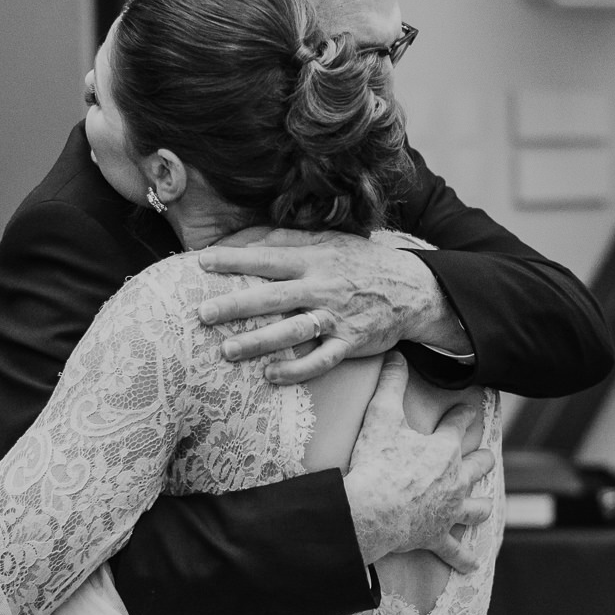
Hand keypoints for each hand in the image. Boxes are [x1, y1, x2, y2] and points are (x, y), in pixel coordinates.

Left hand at [195, 231, 467, 384]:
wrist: (413, 288)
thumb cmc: (362, 262)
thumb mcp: (330, 241)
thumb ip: (290, 240)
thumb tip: (245, 239)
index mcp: (314, 258)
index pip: (267, 258)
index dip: (234, 259)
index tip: (201, 262)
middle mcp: (322, 286)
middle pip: (273, 296)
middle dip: (237, 305)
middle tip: (203, 314)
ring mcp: (337, 316)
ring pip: (293, 331)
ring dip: (259, 341)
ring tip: (228, 351)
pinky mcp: (351, 342)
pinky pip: (321, 359)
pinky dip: (296, 368)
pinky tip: (271, 375)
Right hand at [342, 353, 494, 570]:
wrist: (372, 511)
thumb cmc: (377, 464)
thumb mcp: (381, 417)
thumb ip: (390, 384)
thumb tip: (395, 355)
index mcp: (444, 450)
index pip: (459, 424)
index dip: (463, 414)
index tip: (468, 407)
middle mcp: (456, 480)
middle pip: (477, 466)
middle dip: (481, 459)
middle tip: (484, 455)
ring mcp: (450, 511)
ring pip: (476, 509)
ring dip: (480, 506)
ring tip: (484, 505)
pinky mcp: (438, 537)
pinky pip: (455, 550)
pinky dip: (464, 558)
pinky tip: (472, 563)